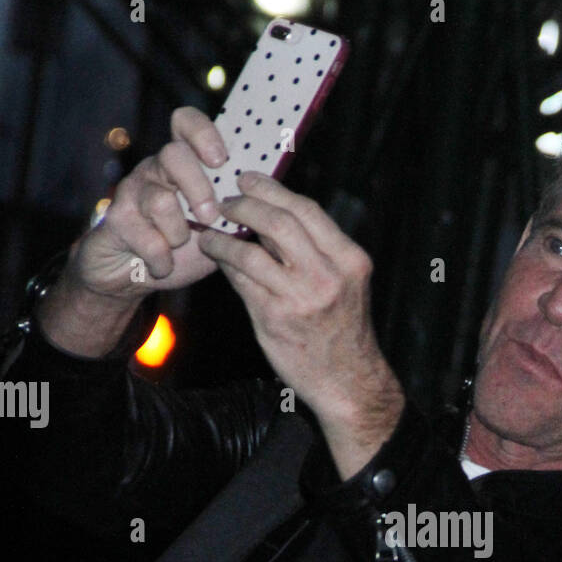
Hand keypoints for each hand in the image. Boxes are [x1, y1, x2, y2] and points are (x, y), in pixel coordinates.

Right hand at [63, 106, 227, 303]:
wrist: (132, 274)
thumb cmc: (181, 248)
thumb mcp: (217, 230)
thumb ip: (237, 214)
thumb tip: (269, 204)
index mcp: (182, 164)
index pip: (186, 123)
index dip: (203, 133)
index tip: (221, 161)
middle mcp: (155, 169)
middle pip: (174, 155)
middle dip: (198, 189)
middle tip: (209, 218)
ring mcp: (133, 191)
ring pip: (160, 200)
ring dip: (178, 233)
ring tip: (180, 246)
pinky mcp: (117, 219)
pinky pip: (148, 238)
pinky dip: (162, 259)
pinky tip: (162, 265)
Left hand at [197, 174, 403, 474]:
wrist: (348, 382)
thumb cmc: (343, 331)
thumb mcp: (345, 284)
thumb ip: (318, 251)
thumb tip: (275, 215)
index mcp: (349, 260)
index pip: (306, 210)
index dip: (272, 190)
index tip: (250, 180)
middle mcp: (327, 276)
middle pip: (278, 221)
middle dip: (244, 204)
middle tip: (225, 200)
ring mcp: (300, 297)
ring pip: (251, 249)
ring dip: (223, 236)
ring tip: (211, 231)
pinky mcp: (274, 318)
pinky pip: (241, 280)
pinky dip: (225, 264)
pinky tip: (217, 258)